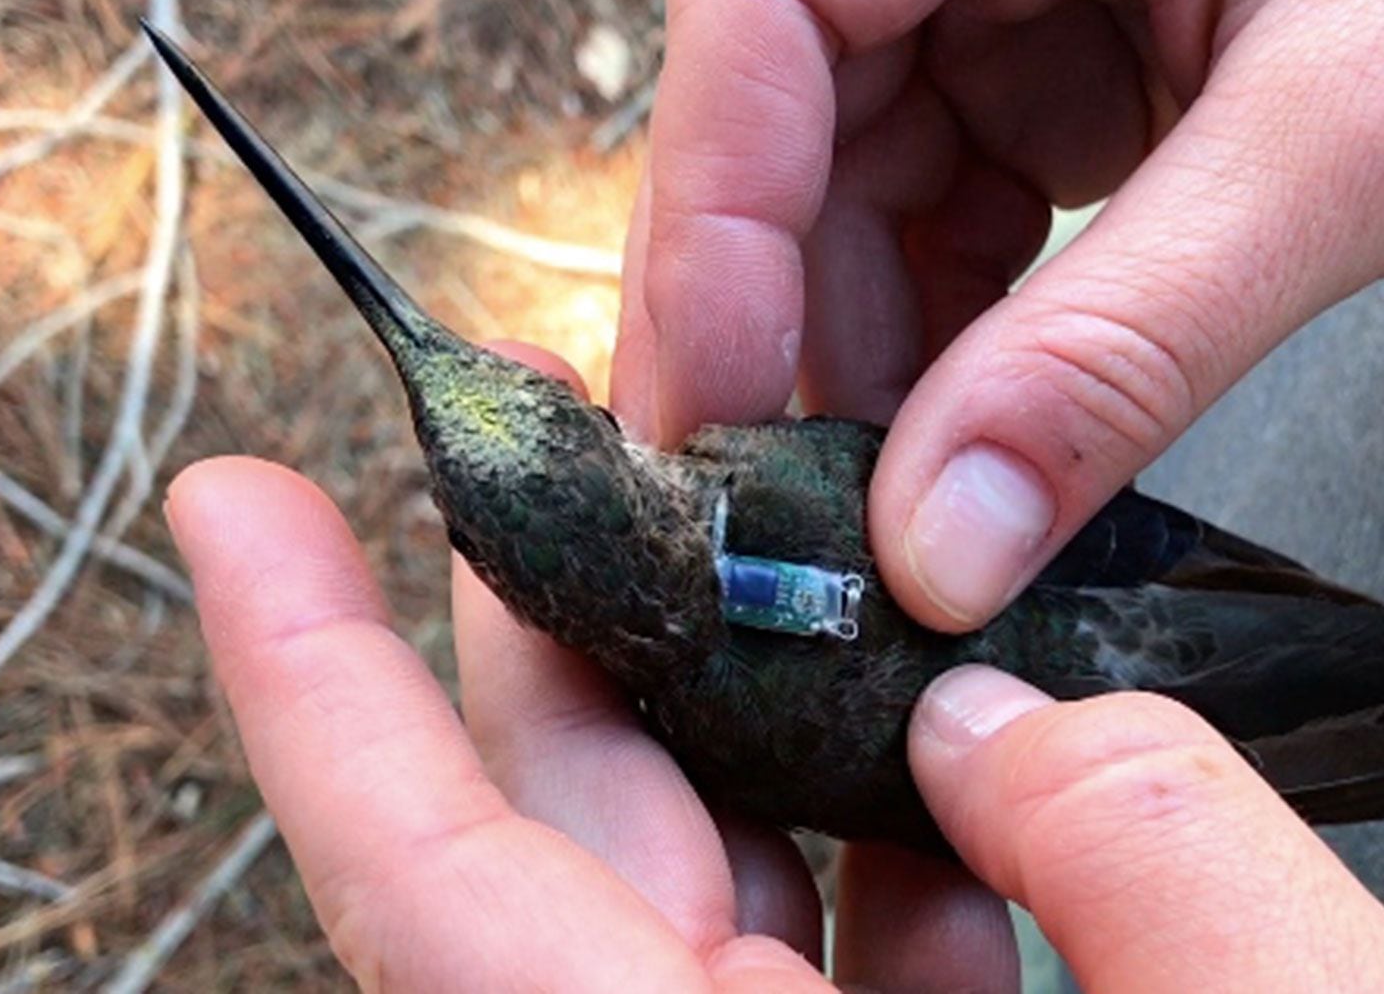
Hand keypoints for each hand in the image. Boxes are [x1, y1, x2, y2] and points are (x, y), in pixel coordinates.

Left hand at [168, 343, 1383, 990]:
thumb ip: (1145, 841)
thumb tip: (1008, 722)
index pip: (442, 901)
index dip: (318, 695)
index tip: (238, 513)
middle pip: (556, 864)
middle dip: (566, 639)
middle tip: (585, 460)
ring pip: (691, 923)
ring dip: (741, 750)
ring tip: (796, 598)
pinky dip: (878, 883)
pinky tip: (954, 801)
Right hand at [614, 0, 1383, 628]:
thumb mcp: (1356, 137)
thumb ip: (1132, 341)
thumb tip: (942, 543)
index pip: (775, 0)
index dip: (717, 220)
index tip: (719, 418)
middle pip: (794, 114)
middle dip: (791, 326)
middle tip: (794, 525)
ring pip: (859, 183)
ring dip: (868, 357)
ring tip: (893, 515)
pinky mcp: (1070, 69)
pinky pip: (956, 214)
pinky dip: (957, 345)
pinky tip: (978, 448)